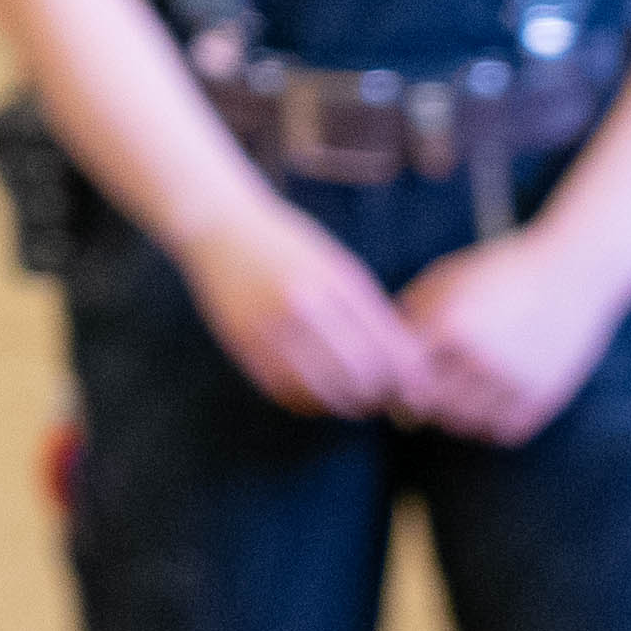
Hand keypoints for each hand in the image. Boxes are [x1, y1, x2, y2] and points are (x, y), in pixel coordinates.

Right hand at [176, 201, 422, 417]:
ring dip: (347, 404)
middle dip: (382, 394)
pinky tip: (320, 397)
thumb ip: (366, 306)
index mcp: (334, 280)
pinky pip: (286, 392)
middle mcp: (302, 304)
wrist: (216, 226)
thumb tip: (402, 358)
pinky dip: (310, 403)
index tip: (414, 385)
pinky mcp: (242, 344)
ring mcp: (269, 325)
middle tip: (388, 400)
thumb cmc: (284, 243)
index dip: (408, 374)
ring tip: (357, 404)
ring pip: (324, 391)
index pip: (388, 345)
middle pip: (361, 374)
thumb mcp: (334, 262)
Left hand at [394, 230, 630, 443]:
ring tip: (454, 395)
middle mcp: (483, 355)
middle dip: (419, 398)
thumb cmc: (502, 270)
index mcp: (453, 322)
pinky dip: (489, 425)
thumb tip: (378, 346)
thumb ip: (411, 311)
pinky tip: (486, 403)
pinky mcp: (546, 395)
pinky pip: (503, 432)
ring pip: (464, 423)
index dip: (391, 377)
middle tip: (422, 390)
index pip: (401, 371)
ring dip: (452, 414)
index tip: (392, 373)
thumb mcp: (447, 277)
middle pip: (429, 403)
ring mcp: (516, 379)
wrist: (576, 271)